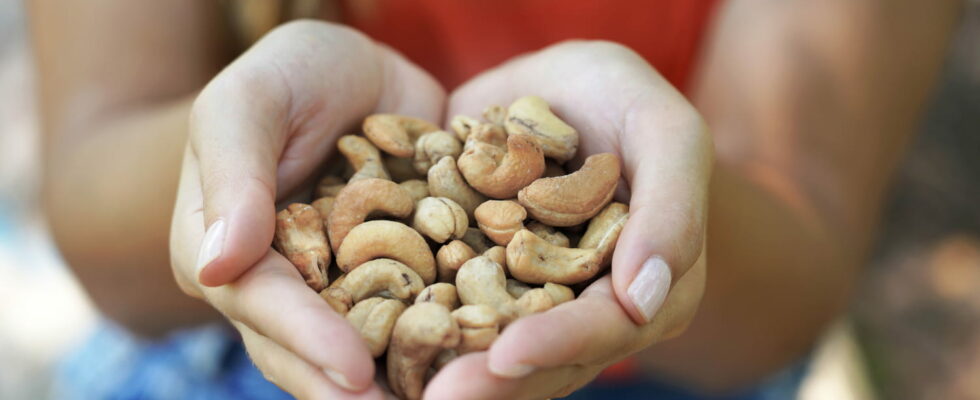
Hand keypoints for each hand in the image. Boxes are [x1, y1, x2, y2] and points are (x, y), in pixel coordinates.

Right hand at [169, 21, 444, 398]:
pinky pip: (424, 309)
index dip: (307, 340)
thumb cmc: (288, 75)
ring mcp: (347, 286)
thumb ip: (234, 176)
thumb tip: (214, 265)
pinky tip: (488, 351)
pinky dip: (451, 331)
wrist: (357, 68)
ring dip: (408, 374)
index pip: (265, 305)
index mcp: (232, 253)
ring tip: (456, 396)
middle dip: (358, 387)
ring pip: (372, 343)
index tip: (353, 374)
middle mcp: (288, 285)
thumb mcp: (249, 103)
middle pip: (315, 349)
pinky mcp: (402, 275)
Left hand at [424, 41, 711, 398]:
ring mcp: (518, 297)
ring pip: (484, 343)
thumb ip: (670, 209)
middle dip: (488, 378)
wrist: (559, 84)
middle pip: (538, 355)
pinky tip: (371, 337)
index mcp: (640, 289)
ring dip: (443, 361)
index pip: (603, 327)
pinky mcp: (470, 275)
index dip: (559, 343)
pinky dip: (410, 320)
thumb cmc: (625, 101)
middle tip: (438, 396)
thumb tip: (643, 300)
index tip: (507, 355)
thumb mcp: (665, 132)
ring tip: (397, 381)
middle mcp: (577, 307)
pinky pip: (440, 304)